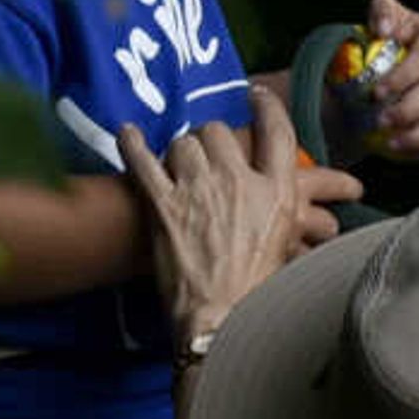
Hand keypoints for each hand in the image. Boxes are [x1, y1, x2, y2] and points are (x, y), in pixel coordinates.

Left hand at [116, 83, 364, 351]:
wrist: (221, 321)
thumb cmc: (259, 293)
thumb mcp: (290, 247)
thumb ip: (291, 214)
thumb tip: (289, 201)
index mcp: (277, 193)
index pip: (278, 132)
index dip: (268, 107)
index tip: (258, 97)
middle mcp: (239, 182)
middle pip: (220, 132)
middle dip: (212, 139)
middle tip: (209, 153)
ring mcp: (198, 192)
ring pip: (184, 143)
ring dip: (181, 149)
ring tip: (179, 163)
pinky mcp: (163, 207)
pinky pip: (143, 161)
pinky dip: (132, 144)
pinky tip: (127, 133)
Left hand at [355, 0, 418, 162]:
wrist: (398, 69)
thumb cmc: (386, 41)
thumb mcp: (382, 17)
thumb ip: (382, 12)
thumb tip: (385, 30)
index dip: (403, 76)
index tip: (376, 93)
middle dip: (410, 109)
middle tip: (380, 121)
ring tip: (390, 142)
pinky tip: (409, 153)